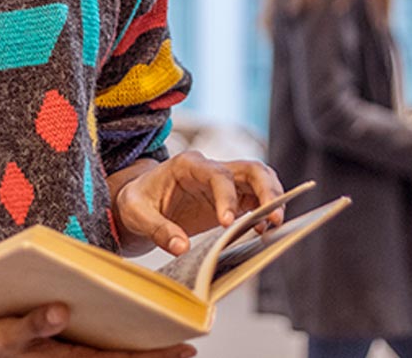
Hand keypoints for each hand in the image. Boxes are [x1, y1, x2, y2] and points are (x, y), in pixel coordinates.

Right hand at [0, 304, 196, 356]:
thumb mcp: (4, 336)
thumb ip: (32, 326)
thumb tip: (60, 310)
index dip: (155, 355)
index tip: (187, 349)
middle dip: (156, 354)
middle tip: (188, 346)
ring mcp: (69, 355)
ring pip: (112, 354)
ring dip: (137, 347)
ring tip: (163, 334)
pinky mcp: (61, 350)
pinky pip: (96, 347)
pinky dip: (114, 342)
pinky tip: (123, 326)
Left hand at [113, 151, 284, 255]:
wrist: (140, 199)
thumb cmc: (137, 201)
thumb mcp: (136, 214)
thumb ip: (157, 229)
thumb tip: (181, 247)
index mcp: (188, 165)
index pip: (218, 175)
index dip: (226, 197)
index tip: (227, 224)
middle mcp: (211, 168)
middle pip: (250, 169)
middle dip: (266, 190)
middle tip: (273, 218)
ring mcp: (224, 181)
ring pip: (259, 179)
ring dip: (273, 198)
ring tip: (276, 224)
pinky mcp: (231, 197)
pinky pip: (255, 198)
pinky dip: (265, 210)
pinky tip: (264, 230)